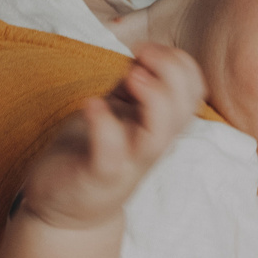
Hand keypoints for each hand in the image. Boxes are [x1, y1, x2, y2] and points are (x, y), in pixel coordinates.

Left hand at [19, 44, 203, 231]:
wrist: (64, 209)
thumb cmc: (92, 152)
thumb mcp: (118, 112)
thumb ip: (133, 86)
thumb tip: (144, 52)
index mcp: (158, 123)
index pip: (193, 89)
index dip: (178, 61)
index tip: (144, 48)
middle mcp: (150, 142)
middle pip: (185, 106)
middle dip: (171, 70)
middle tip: (138, 57)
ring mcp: (128, 161)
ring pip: (159, 134)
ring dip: (153, 98)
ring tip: (130, 76)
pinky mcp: (99, 174)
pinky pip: (111, 152)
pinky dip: (104, 124)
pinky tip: (91, 103)